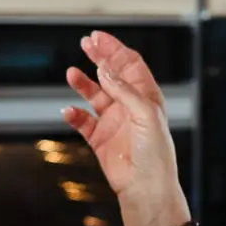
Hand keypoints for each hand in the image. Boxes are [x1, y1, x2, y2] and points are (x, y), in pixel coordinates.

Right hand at [64, 30, 184, 220]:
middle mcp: (129, 107)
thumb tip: (106, 70)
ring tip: (71, 74)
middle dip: (99, 57)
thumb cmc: (155, 154)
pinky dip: (75, 114)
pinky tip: (70, 111)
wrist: (145, 188)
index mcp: (146, 97)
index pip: (129, 65)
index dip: (115, 50)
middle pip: (111, 75)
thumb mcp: (146, 115)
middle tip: (85, 43)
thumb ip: (125, 91)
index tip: (98, 38)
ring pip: (94, 95)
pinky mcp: (100, 139)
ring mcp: (114, 122)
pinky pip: (83, 121)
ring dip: (83, 83)